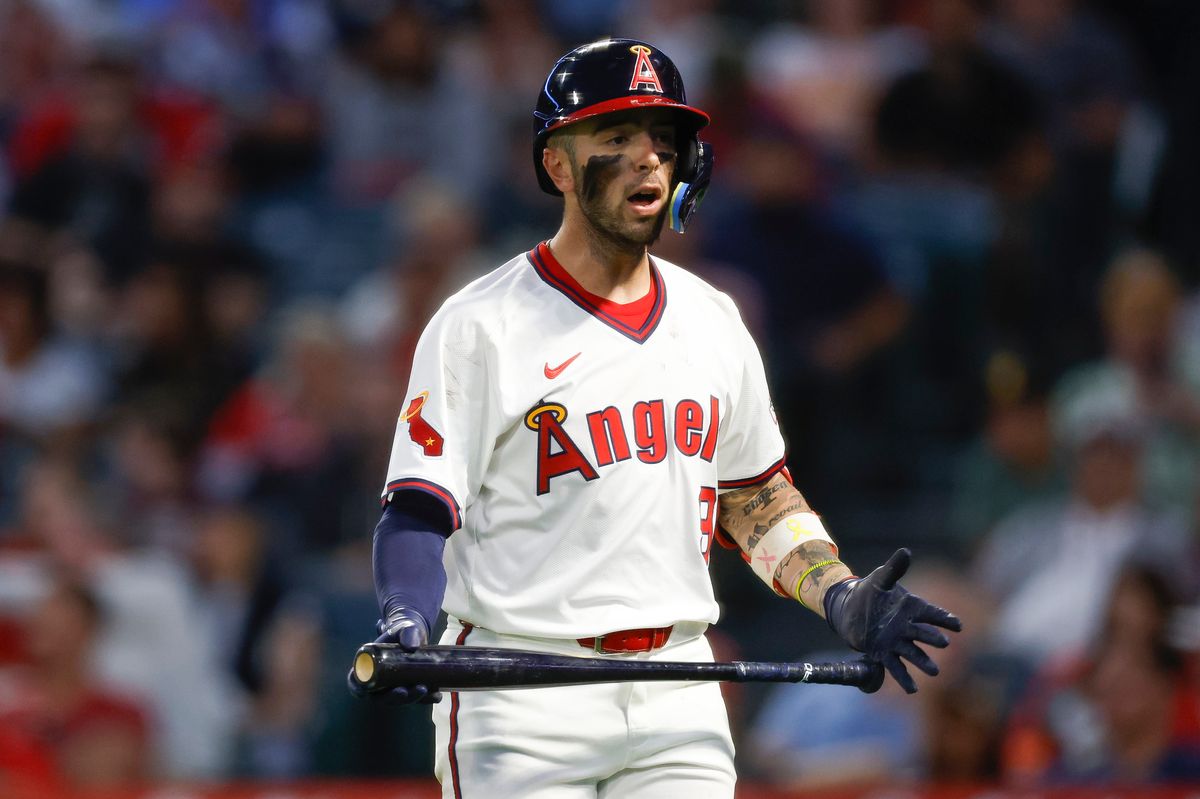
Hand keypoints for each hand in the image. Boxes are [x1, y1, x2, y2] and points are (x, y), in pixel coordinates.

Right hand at [346, 606, 441, 704]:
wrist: (415, 634)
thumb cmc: (402, 631)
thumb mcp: (404, 629)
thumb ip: (407, 634)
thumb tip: (412, 647)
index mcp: (368, 666)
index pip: (357, 683)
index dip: (359, 689)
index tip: (368, 691)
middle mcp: (378, 681)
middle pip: (381, 697)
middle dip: (394, 697)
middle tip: (408, 691)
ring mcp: (393, 687)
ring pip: (399, 699)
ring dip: (412, 699)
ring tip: (426, 691)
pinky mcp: (408, 688)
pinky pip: (415, 697)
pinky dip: (426, 698)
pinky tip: (436, 695)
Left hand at [823, 548, 961, 693]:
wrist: (849, 608)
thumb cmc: (869, 591)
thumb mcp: (880, 578)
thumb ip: (894, 569)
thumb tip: (905, 551)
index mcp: (910, 608)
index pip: (931, 613)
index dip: (944, 619)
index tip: (958, 625)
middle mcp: (906, 626)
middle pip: (923, 634)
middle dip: (933, 638)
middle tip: (944, 643)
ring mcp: (896, 641)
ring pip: (913, 653)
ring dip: (923, 662)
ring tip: (933, 672)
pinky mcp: (882, 653)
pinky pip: (895, 667)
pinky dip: (903, 678)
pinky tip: (911, 689)